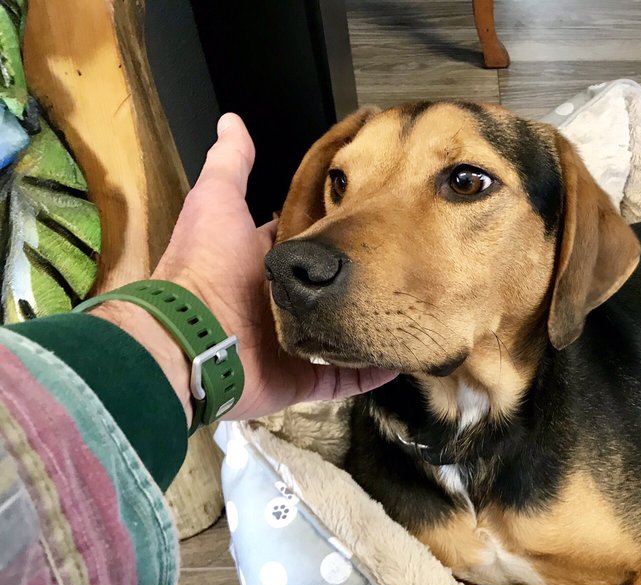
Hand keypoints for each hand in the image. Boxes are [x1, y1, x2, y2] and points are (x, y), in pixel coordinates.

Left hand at [94, 114, 395, 425]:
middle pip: (334, 292)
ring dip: (377, 326)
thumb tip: (233, 120)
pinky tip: (407, 357)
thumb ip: (230, 166)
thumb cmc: (204, 268)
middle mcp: (285, 306)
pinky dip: (375, 371)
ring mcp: (298, 346)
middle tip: (414, 266)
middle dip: (367, 282)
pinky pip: (348, 377)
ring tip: (421, 313)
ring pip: (347, 335)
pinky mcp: (306, 379)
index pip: (312, 247)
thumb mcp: (218, 203)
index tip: (378, 218)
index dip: (340, 233)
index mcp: (268, 266)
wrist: (190, 340)